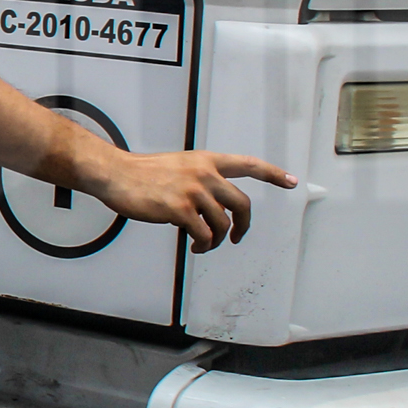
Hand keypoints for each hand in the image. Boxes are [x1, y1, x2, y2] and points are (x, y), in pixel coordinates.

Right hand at [83, 149, 295, 249]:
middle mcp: (204, 174)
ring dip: (218, 240)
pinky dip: (203, 244)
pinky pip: (204, 234)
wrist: (115, 174)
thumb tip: (209, 207)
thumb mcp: (178, 166)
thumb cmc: (141, 173)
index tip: (291, 181)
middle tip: (238, 236)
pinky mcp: (180, 209)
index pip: (248, 165)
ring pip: (223, 223)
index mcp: (206, 161)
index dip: (273, 174)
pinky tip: (195, 246)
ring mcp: (193, 191)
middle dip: (244, 224)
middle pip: (242, 203)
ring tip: (205, 245)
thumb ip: (199, 180)